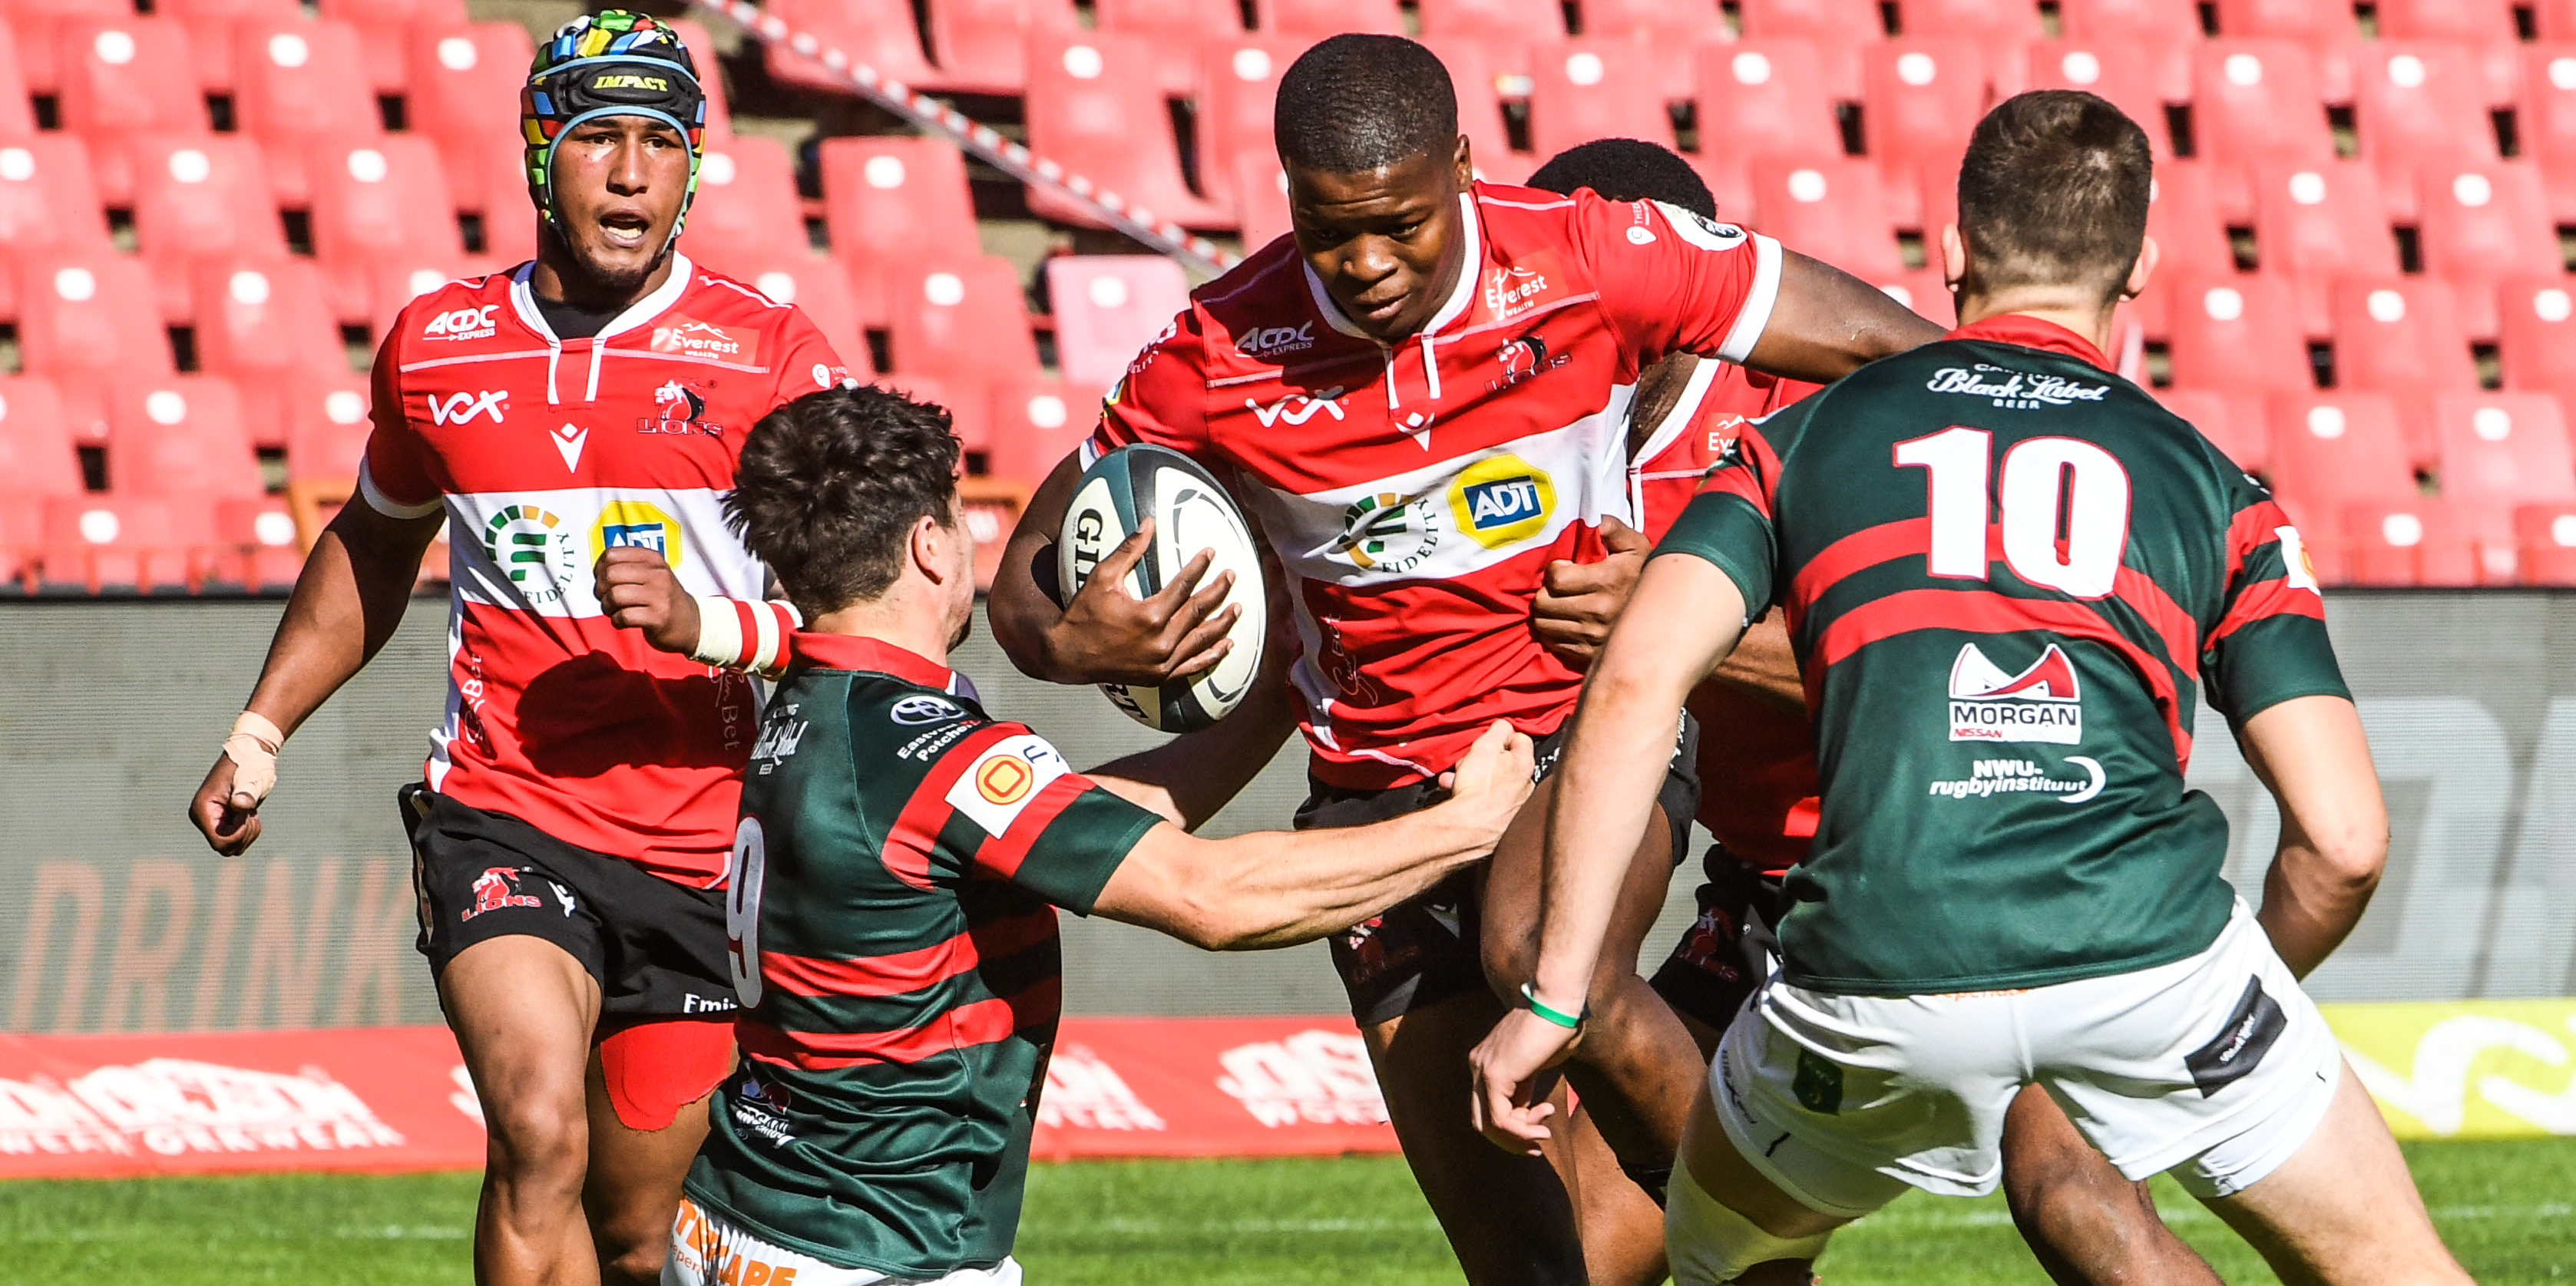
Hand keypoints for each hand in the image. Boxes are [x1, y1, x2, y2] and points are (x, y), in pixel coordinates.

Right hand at [188, 755, 263, 855]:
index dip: (239, 835)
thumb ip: (246, 793)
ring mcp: (211, 821)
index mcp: (202, 809)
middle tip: (251, 813)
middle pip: (224, 848)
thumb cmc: (251, 763)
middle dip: (244, 835)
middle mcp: (202, 817)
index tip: (247, 815)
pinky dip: (248, 831)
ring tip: (250, 811)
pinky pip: (235, 841)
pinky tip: (249, 813)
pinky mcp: (221, 822)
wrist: (252, 754)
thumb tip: (238, 805)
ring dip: (247, 833)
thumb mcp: (251, 778)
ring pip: (231, 847)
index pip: (219, 842)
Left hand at [595, 547, 698, 654]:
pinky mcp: (658, 617)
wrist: (690, 622)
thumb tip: (598, 568)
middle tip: (606, 599)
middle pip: (610, 574)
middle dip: (601, 589)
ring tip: (614, 611)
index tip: (604, 581)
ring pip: (615, 596)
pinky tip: (623, 622)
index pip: (612, 554)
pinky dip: (616, 621)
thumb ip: (627, 565)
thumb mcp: (651, 573)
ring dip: (607, 607)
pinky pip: (623, 617)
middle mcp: (658, 574)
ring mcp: (660, 595)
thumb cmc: (662, 597)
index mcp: (653, 558)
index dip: (600, 569)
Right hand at [1044, 518, 1240, 685]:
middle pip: (1199, 611)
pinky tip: (1226, 645)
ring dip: (1222, 623)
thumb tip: (1149, 523)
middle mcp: (1161, 641)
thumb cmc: (1083, 614)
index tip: (1211, 553)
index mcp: (1150, 615)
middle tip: (1231, 576)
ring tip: (1238, 608)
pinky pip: (1193, 666)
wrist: (1069, 656)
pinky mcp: (1160, 677)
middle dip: (1218, 591)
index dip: (1200, 567)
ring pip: (1202, 639)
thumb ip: (1129, 550)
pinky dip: (1211, 656)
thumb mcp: (1102, 577)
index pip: (1184, 586)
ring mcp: (1162, 662)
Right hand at [1436, 719, 1536, 848]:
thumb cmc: (1479, 786)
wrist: (1469, 826)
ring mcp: (1514, 804)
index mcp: (1526, 764)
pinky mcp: (1500, 818)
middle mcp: (1525, 785)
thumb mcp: (1486, 745)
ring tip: (1455, 779)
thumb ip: (1498, 729)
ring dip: (1471, 775)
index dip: (1501, 736)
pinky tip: (1456, 793)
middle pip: (1502, 761)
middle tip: (1467, 761)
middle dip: (1481, 759)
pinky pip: (1485, 798)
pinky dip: (1471, 793)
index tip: (1487, 740)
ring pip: (1491, 780)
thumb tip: (1504, 726)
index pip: (1520, 738)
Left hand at [1469, 1007, 1582, 1154]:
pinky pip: (1501, 1120)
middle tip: (1538, 1145)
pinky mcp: (1494, 1074)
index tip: (1544, 1123)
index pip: (1490, 1107)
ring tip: (1544, 1135)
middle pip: (1482, 1121)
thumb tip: (1530, 1111)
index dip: (1516, 1126)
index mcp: (1486, 1062)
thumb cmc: (1557, 1027)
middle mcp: (1477, 1066)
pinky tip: (1542, 1131)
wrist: (1557, 1002)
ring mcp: (1482, 1070)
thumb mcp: (1537, 1064)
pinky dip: (1521, 1133)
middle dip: (1512, 1140)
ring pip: (1489, 1126)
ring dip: (1519, 1139)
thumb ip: (1526, 1086)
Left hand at [1532, 517, 1649, 667]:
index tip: (1564, 568)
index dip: (1555, 570)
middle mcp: (1600, 611)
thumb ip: (1612, 529)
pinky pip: (1554, 643)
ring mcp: (1594, 635)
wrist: (1663, 614)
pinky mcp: (1589, 654)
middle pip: (1544, 604)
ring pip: (1544, 625)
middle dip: (1546, 592)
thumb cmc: (1642, 574)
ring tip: (1560, 603)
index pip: (1556, 579)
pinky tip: (1567, 621)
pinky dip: (1555, 632)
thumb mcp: (1634, 545)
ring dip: (1547, 613)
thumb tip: (1595, 522)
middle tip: (1558, 588)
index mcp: (1609, 580)